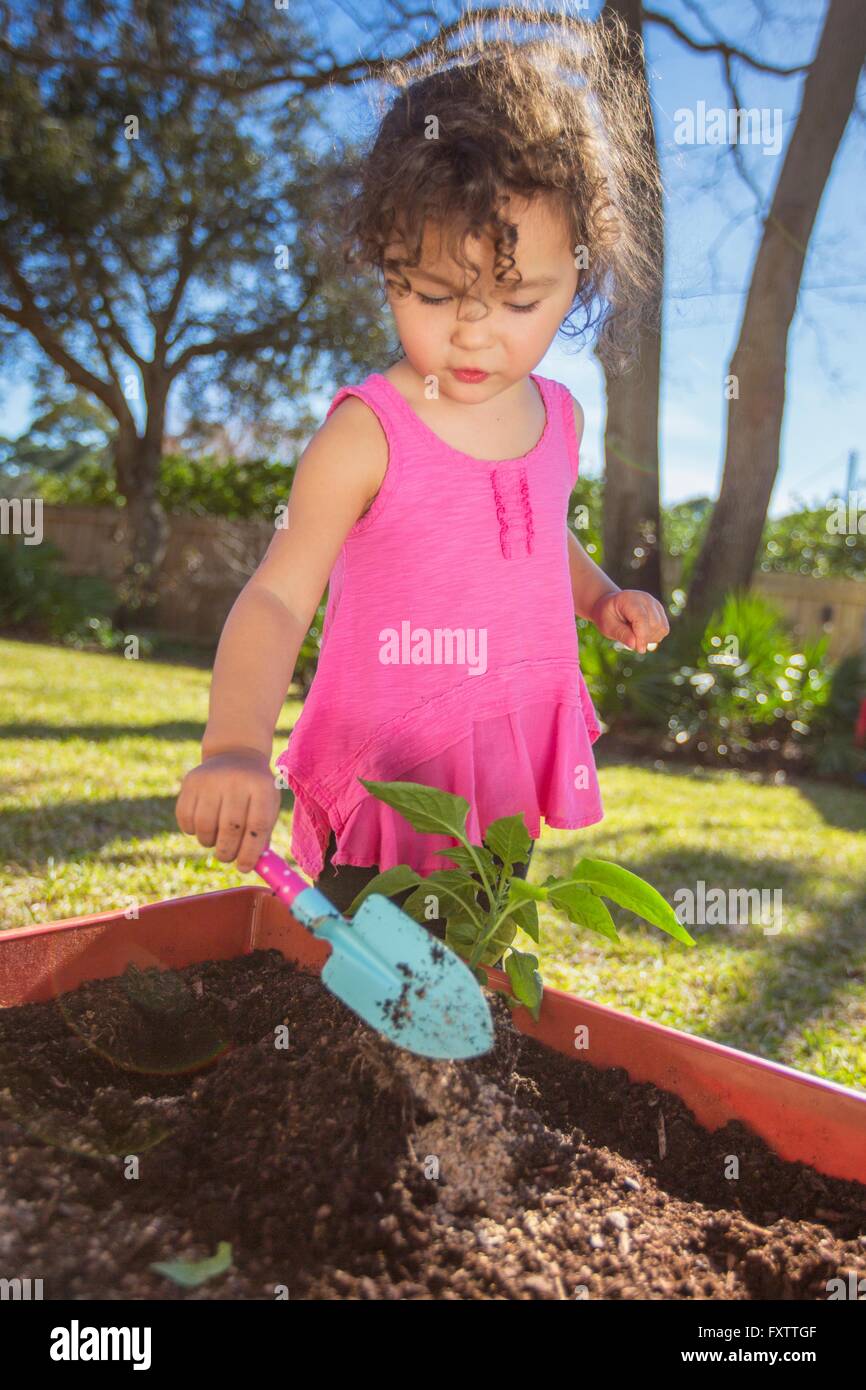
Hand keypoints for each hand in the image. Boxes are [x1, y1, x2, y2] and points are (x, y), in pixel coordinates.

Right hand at [175, 748, 281, 872]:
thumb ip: (262, 835)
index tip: (244, 868)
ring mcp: (211, 779)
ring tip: (216, 840)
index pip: (257, 826)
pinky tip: (202, 826)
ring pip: (205, 827)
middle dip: (227, 852)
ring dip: (209, 842)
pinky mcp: (191, 781)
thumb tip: (250, 866)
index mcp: (261, 786)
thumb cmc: (255, 791)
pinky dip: (192, 831)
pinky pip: (186, 818)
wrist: (235, 755)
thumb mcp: (268, 805)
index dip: (250, 852)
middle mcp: (236, 780)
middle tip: (227, 857)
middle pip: (230, 829)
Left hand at [590, 589, 669, 653]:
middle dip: (644, 638)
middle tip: (629, 638)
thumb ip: (620, 633)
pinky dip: (655, 636)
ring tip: (634, 634)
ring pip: (662, 628)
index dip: (642, 636)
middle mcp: (646, 599)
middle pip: (654, 624)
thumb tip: (634, 645)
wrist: (611, 605)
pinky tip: (642, 634)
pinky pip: (664, 629)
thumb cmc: (607, 615)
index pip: (642, 618)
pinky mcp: (660, 611)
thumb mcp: (607, 625)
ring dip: (650, 638)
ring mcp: (655, 604)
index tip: (639, 650)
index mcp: (629, 599)